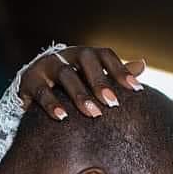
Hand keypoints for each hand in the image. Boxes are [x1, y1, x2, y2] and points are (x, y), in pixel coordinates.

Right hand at [18, 46, 145, 120]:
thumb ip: (113, 75)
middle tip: (113, 103)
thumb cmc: (70, 89)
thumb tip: (142, 64)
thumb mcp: (90, 81)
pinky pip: (42, 91)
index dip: (120, 70)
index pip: (104, 55)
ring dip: (80, 94)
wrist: (32, 92)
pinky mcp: (30, 81)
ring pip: (65, 74)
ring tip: (93, 113)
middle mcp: (66, 56)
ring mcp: (46, 66)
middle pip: (85, 59)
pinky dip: (52, 104)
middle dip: (100, 81)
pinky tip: (63, 118)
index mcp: (83, 55)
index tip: (135, 90)